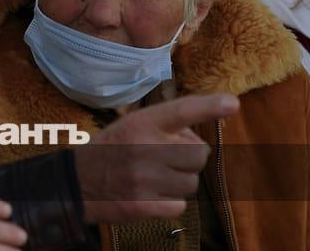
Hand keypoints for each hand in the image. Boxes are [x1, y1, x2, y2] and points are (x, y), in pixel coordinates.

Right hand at [74, 93, 239, 222]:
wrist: (77, 183)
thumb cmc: (112, 149)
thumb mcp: (133, 124)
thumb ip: (165, 125)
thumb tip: (201, 134)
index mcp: (141, 123)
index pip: (181, 111)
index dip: (209, 107)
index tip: (232, 104)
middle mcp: (145, 148)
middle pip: (199, 154)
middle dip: (189, 157)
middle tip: (166, 157)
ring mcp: (145, 180)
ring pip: (191, 182)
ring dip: (179, 181)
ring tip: (156, 176)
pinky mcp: (144, 206)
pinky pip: (180, 204)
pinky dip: (170, 202)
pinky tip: (151, 193)